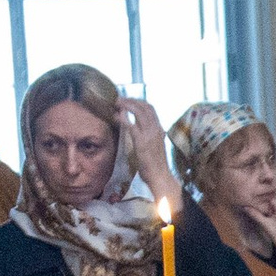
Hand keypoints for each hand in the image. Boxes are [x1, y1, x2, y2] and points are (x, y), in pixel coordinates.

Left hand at [115, 98, 173, 212]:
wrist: (160, 176)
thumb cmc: (156, 164)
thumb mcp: (154, 146)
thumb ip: (149, 135)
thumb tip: (139, 129)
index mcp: (159, 129)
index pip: (151, 109)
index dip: (139, 101)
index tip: (129, 100)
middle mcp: (156, 129)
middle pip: (145, 106)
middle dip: (131, 100)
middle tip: (120, 99)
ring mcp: (149, 134)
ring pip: (138, 111)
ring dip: (126, 105)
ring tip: (117, 104)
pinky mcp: (141, 141)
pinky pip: (131, 124)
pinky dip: (122, 117)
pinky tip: (116, 116)